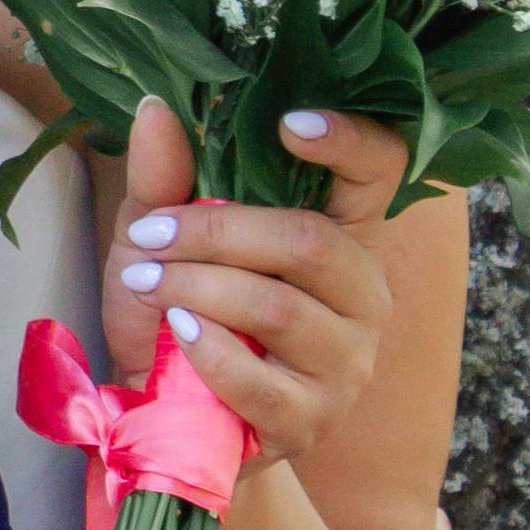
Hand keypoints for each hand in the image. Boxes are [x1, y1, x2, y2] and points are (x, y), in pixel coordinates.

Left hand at [98, 97, 405, 469]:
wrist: (161, 413)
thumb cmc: (175, 311)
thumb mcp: (157, 236)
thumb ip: (164, 179)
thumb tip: (155, 110)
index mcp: (341, 231)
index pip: (380, 169)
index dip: (349, 139)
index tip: (288, 122)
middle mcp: (363, 292)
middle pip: (310, 241)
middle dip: (216, 232)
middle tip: (150, 236)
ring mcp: (346, 361)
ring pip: (280, 308)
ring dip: (198, 289)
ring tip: (148, 284)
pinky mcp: (312, 419)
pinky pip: (262, 382)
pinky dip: (209, 352)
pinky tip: (177, 335)